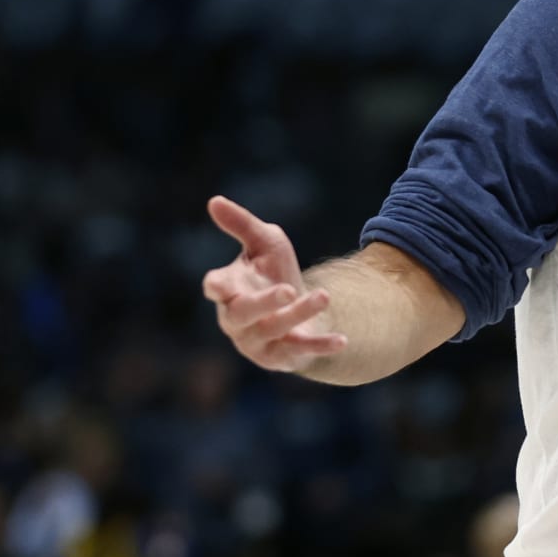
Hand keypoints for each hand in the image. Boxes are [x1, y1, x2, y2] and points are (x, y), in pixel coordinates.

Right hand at [201, 196, 345, 371]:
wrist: (299, 308)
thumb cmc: (273, 271)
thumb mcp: (264, 242)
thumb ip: (242, 224)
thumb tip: (215, 200)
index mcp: (228, 289)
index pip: (216, 288)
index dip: (217, 287)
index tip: (218, 285)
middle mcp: (236, 318)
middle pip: (243, 313)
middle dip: (264, 303)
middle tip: (288, 290)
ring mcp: (256, 341)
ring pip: (274, 330)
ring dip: (300, 314)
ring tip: (325, 296)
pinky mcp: (281, 356)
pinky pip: (300, 352)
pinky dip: (320, 346)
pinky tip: (342, 340)